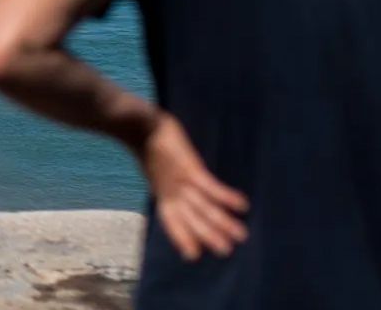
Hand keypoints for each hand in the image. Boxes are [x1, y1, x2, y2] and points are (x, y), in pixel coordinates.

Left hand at [135, 112, 248, 260]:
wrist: (137, 125)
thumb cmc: (149, 144)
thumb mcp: (155, 166)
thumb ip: (165, 179)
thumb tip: (176, 184)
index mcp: (163, 193)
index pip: (172, 221)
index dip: (182, 237)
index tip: (192, 256)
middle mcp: (171, 191)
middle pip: (192, 218)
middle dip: (209, 236)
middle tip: (226, 252)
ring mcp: (180, 180)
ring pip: (204, 207)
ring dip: (223, 222)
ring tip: (241, 235)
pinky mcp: (189, 166)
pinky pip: (209, 186)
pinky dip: (226, 196)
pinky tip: (242, 205)